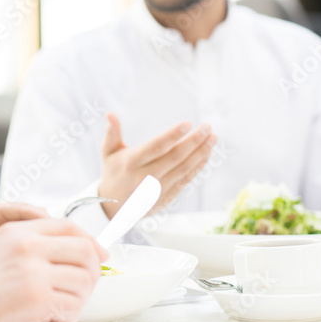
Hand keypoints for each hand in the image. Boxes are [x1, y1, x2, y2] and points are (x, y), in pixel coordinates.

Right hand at [0, 218, 107, 321]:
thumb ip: (32, 243)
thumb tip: (71, 250)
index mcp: (18, 231)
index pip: (68, 227)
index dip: (89, 242)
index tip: (98, 255)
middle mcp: (28, 246)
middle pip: (83, 250)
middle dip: (92, 271)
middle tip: (86, 287)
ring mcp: (34, 271)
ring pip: (82, 280)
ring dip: (79, 299)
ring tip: (61, 308)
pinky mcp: (37, 298)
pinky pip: (71, 306)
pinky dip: (67, 317)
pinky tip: (51, 320)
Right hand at [98, 112, 215, 218]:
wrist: (113, 208)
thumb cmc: (113, 173)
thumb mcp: (108, 153)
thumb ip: (112, 133)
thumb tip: (110, 113)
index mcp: (131, 163)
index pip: (156, 147)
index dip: (172, 135)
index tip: (187, 124)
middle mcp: (145, 177)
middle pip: (175, 157)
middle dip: (194, 141)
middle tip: (207, 127)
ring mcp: (157, 189)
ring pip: (184, 169)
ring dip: (201, 153)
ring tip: (212, 138)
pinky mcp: (166, 198)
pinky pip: (186, 180)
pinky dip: (198, 167)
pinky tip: (207, 154)